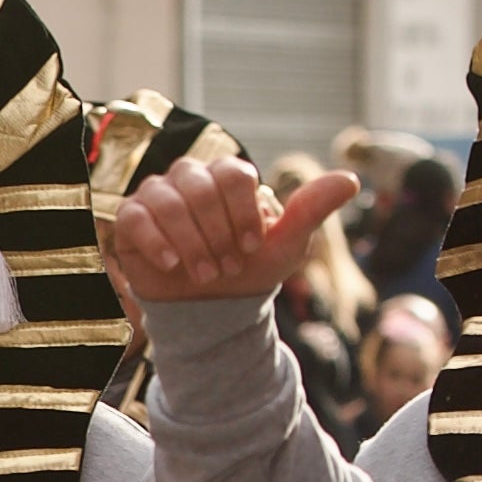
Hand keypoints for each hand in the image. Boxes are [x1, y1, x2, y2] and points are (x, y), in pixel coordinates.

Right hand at [109, 159, 360, 308]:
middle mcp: (191, 177)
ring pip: (168, 202)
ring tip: (204, 273)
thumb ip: (312, 209)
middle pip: (199, 187)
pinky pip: (135, 217)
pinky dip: (156, 242)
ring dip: (190, 243)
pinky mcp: (130, 218)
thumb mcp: (287, 244)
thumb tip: (350, 179)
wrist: (212, 307)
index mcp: (228, 176)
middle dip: (216, 234)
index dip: (242, 213)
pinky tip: (172, 264)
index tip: (250, 247)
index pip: (233, 175)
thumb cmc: (250, 270)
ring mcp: (158, 195)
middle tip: (227, 267)